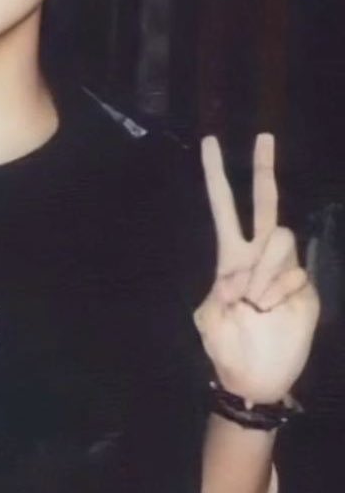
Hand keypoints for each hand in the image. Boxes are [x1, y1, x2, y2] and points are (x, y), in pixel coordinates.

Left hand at [193, 134, 319, 404]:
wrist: (254, 377)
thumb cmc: (225, 346)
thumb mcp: (207, 318)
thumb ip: (219, 294)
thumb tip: (240, 281)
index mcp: (229, 254)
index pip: (223, 205)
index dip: (216, 175)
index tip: (210, 141)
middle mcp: (258, 253)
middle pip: (265, 202)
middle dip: (263, 167)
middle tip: (263, 135)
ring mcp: (284, 268)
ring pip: (280, 239)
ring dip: (263, 269)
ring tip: (254, 301)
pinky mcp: (305, 287)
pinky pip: (294, 274)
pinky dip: (278, 291)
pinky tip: (271, 310)